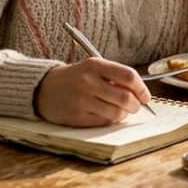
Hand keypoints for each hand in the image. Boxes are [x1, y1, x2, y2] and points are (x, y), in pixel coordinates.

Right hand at [34, 58, 152, 126]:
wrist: (42, 88)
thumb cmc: (74, 78)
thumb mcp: (92, 68)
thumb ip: (114, 76)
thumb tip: (139, 93)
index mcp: (95, 65)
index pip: (128, 76)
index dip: (142, 88)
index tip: (145, 96)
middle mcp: (88, 81)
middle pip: (125, 97)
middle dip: (136, 105)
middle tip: (135, 107)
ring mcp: (82, 100)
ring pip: (116, 113)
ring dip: (124, 114)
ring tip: (120, 111)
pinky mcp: (77, 116)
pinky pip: (103, 122)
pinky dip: (110, 120)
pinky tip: (106, 115)